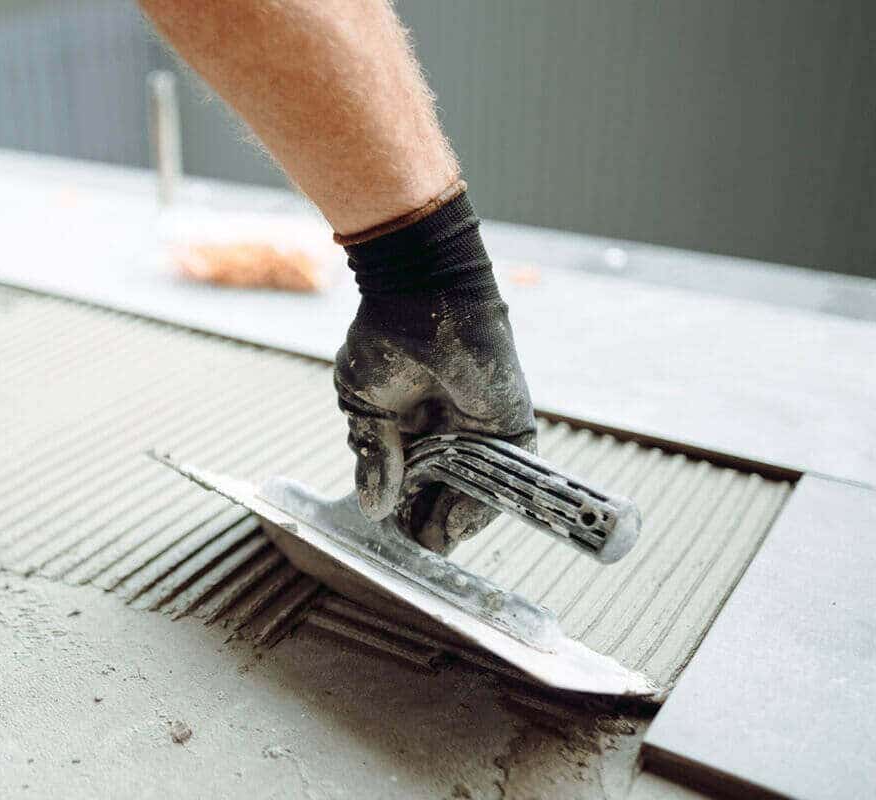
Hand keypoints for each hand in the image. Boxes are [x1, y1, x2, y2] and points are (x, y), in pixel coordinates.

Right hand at [335, 282, 535, 552]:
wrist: (423, 296)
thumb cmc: (385, 340)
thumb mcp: (364, 406)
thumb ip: (373, 456)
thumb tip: (373, 507)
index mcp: (412, 427)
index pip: (410, 484)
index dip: (399, 512)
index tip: (388, 540)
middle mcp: (448, 434)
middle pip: (441, 494)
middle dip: (424, 525)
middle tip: (410, 552)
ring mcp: (481, 432)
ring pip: (471, 492)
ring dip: (450, 523)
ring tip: (429, 547)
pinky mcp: (511, 427)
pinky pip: (504, 478)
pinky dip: (480, 506)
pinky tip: (454, 526)